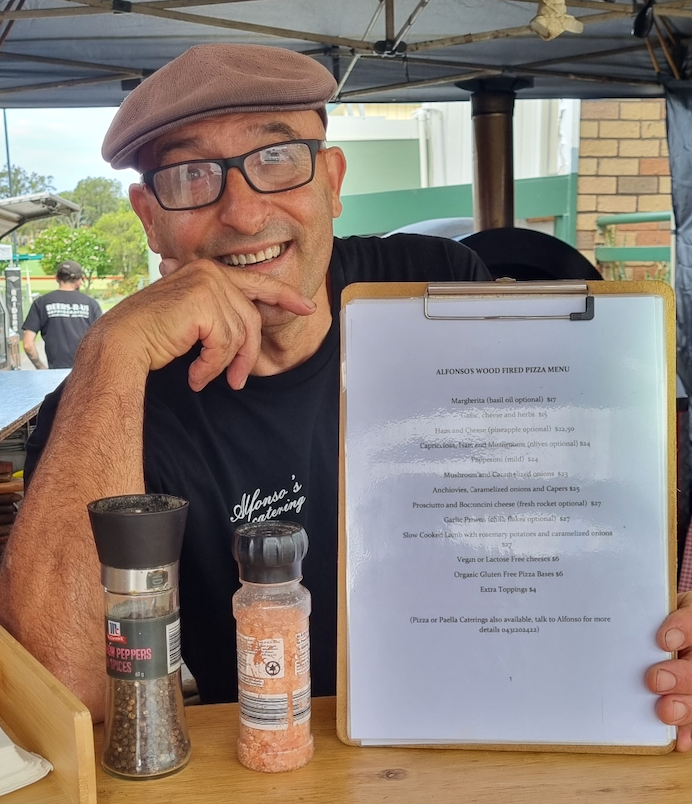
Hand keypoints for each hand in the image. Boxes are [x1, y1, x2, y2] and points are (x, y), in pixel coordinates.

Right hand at [97, 257, 316, 390]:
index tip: (307, 308)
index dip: (285, 296)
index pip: (258, 282)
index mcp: (209, 271)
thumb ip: (220, 316)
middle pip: (252, 318)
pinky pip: (225, 344)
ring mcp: (207, 284)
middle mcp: (210, 272)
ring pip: (239, 335)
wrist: (121, 343)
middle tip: (238, 381)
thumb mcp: (194, 320)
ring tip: (204, 377)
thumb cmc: (152, 334)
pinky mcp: (203, 303)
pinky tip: (195, 375)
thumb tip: (248, 334)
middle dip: (248, 355)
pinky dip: (211, 367)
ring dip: (223, 365)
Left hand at [646, 591, 691, 750]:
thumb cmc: (648, 614)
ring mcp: (691, 673)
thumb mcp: (645, 605)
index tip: (662, 640)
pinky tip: (678, 740)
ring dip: (684, 706)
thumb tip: (611, 612)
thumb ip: (637, 612)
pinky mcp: (687, 695)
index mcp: (688, 621)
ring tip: (665, 712)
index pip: (691, 620)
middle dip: (681, 676)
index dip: (682, 629)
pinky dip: (687, 730)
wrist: (654, 621)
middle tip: (655, 680)